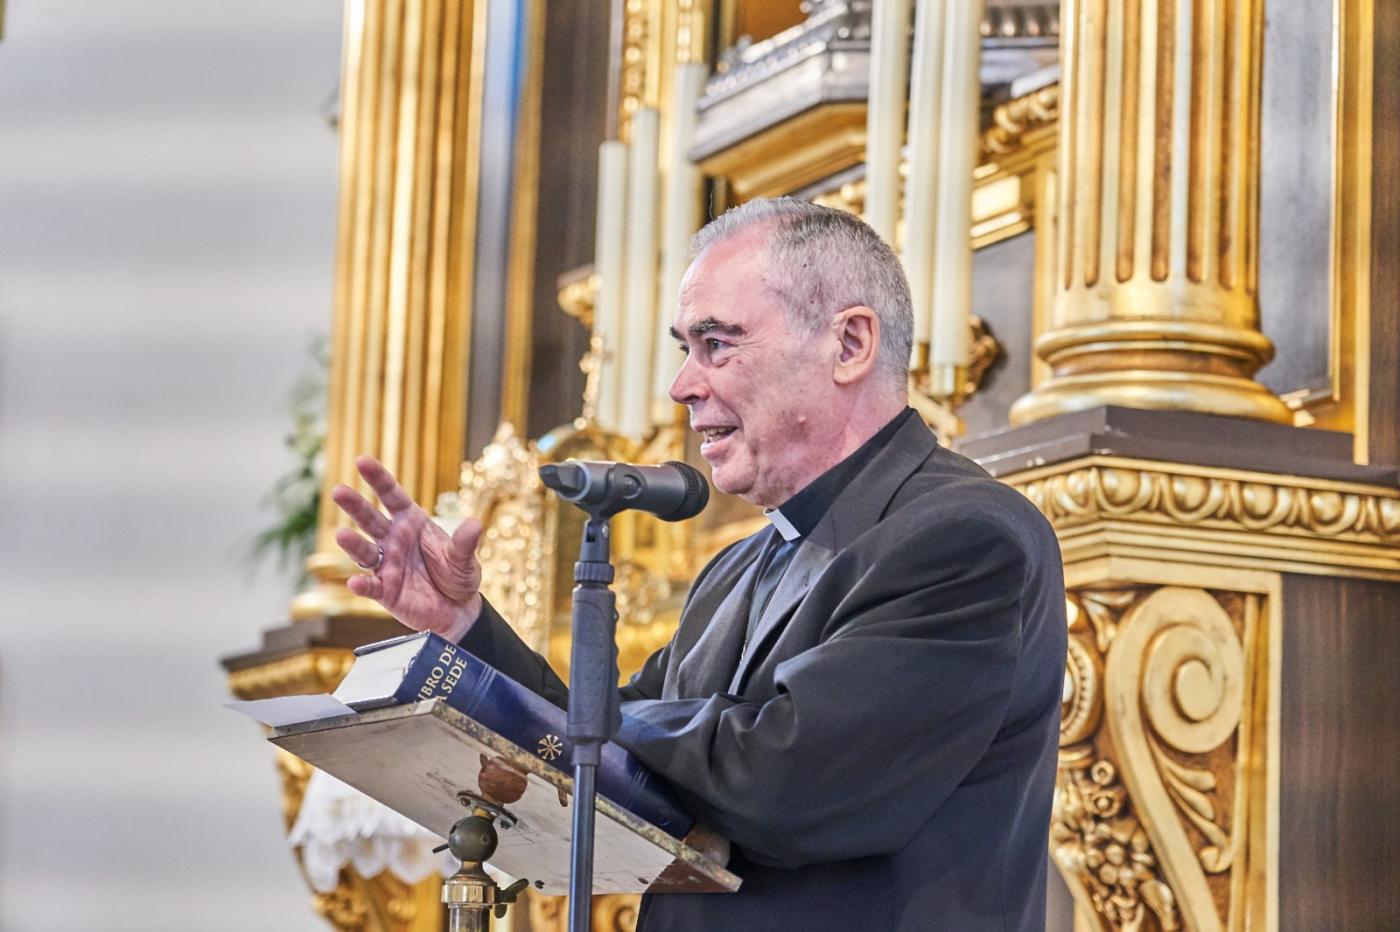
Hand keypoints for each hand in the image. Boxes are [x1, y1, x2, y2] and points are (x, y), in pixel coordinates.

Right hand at [331, 455, 484, 641]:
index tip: (362, 460)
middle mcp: (393, 539)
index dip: (378, 478)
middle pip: (370, 519)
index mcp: (412, 522)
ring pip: (364, 551)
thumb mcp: (464, 558)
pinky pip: (371, 586)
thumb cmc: (458, 575)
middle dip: (355, 505)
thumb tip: (474, 524)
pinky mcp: (384, 590)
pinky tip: (355, 582)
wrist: (457, 608)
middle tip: (338, 491)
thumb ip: (465, 543)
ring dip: (353, 543)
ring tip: (341, 534)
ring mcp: (387, 564)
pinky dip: (363, 584)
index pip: (392, 496)